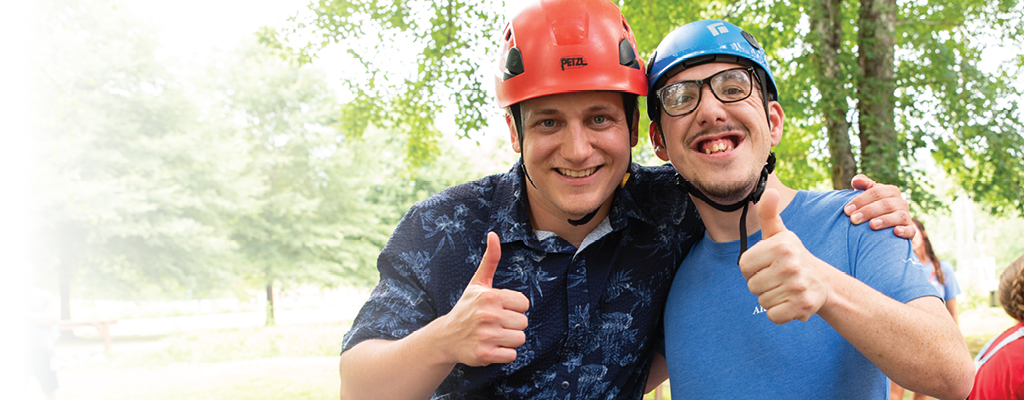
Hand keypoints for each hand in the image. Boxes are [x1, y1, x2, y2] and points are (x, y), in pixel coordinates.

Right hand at [437, 232, 528, 366]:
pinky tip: (490, 347)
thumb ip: (490, 260)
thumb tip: (494, 234)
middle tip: (494, 324)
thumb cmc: (466, 308)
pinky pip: (511, 355)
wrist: (446, 337)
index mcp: (490, 296)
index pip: (524, 304)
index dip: (514, 308)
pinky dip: (503, 354)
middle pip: (523, 323)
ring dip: (509, 340)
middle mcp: (488, 315)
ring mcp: (485, 336)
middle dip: (512, 325)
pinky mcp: (484, 354)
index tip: (499, 309)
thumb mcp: (478, 283)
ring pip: (520, 339)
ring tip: (493, 335)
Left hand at [740, 189, 832, 323]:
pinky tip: (790, 301)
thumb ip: (768, 213)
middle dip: (762, 284)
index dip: (752, 268)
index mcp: (780, 246)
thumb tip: (770, 191)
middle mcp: (790, 265)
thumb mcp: (779, 234)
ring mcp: (797, 287)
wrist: (823, 282)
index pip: (744, 266)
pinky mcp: (802, 307)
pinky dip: (779, 312)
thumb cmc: (792, 256)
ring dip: (771, 297)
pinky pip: (773, 315)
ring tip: (785, 288)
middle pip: (751, 285)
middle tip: (778, 277)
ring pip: (761, 301)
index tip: (767, 264)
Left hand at [846, 174, 913, 238]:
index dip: (860, 200)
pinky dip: (904, 231)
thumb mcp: (868, 193)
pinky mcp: (910, 230)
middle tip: (853, 219)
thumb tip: (855, 181)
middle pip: (885, 204)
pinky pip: (910, 230)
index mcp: (890, 191)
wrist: (889, 224)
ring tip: (872, 225)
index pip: (875, 192)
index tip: (846, 210)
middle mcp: (900, 202)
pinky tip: (895, 232)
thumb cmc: (874, 205)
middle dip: (868, 211)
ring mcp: (907, 216)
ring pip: (899, 216)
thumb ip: (863, 184)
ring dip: (886, 220)